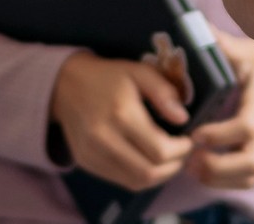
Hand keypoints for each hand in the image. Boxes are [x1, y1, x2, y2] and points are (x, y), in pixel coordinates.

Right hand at [47, 50, 188, 190]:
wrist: (65, 84)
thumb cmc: (108, 77)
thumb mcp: (139, 72)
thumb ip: (164, 92)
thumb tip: (183, 118)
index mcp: (121, 114)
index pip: (160, 151)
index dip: (182, 151)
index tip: (188, 140)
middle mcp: (103, 139)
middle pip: (149, 173)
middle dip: (174, 167)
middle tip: (181, 153)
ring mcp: (92, 154)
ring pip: (136, 182)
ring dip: (159, 175)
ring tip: (168, 159)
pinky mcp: (86, 162)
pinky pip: (121, 180)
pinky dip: (140, 176)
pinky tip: (147, 160)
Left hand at [184, 38, 253, 189]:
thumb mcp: (245, 49)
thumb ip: (221, 43)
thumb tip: (195, 26)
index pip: (247, 125)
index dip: (220, 135)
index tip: (194, 133)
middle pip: (252, 164)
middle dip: (218, 168)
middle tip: (188, 159)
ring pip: (250, 176)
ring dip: (218, 179)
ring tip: (189, 166)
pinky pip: (247, 179)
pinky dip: (223, 182)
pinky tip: (199, 169)